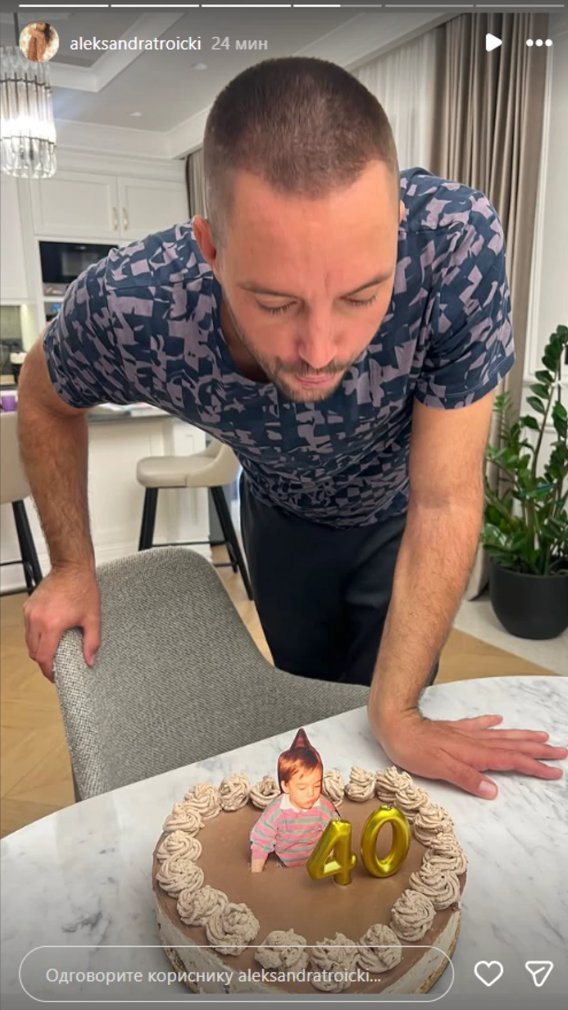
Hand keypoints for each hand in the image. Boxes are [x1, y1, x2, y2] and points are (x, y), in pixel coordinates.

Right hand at [23, 566, 100, 681]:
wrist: (72, 568)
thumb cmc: (82, 588)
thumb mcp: (93, 618)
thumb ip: (92, 642)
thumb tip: (90, 660)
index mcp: (52, 625)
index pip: (43, 657)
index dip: (48, 670)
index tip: (55, 675)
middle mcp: (37, 619)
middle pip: (34, 652)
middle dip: (44, 661)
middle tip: (56, 664)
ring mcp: (30, 612)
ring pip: (28, 641)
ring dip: (39, 648)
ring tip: (53, 649)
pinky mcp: (28, 606)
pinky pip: (28, 628)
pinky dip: (36, 635)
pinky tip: (49, 633)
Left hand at [370, 708, 566, 798]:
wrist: (396, 726)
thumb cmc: (415, 750)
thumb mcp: (440, 769)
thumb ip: (467, 779)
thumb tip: (494, 791)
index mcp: (475, 754)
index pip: (512, 761)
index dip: (535, 766)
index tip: (555, 771)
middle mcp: (475, 742)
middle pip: (514, 747)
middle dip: (539, 750)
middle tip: (561, 753)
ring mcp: (466, 734)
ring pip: (502, 736)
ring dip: (523, 737)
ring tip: (542, 737)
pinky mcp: (455, 729)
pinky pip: (479, 725)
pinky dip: (492, 724)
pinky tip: (499, 720)